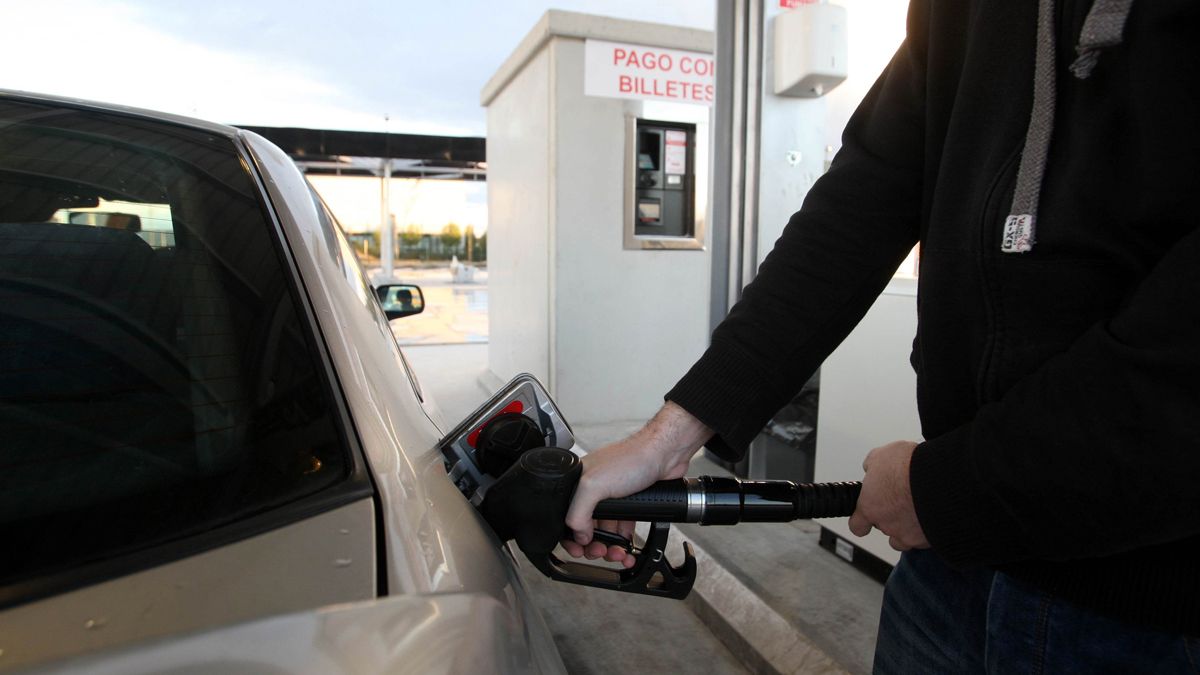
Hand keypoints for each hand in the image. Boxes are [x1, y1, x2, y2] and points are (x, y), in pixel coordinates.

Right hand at [561, 402, 711, 567]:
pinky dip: (624, 542)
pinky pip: (622, 528)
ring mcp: (612, 498)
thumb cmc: (632, 459)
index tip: (579, 549)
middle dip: (592, 545)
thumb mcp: (593, 485)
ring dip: (610, 547)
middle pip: (586, 527)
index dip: (571, 536)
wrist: (665, 455)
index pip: (566, 516)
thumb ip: (578, 511)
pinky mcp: (630, 503)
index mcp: (578, 482)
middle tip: (600, 552)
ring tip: (618, 553)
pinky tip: (627, 550)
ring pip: (605, 530)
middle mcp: (593, 490)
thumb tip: (578, 534)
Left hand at [848, 440, 929, 550]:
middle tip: (902, 500)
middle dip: (892, 516)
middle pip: (885, 528)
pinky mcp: (929, 539)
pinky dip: (929, 529)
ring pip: (905, 539)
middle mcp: (887, 524)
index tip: (865, 519)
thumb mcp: (881, 455)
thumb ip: (872, 466)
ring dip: (909, 528)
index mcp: (870, 506)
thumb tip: (871, 467)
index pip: (857, 526)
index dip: (861, 522)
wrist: (940, 477)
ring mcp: (909, 534)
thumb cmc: (909, 466)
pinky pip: (926, 539)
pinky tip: (934, 513)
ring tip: (918, 510)